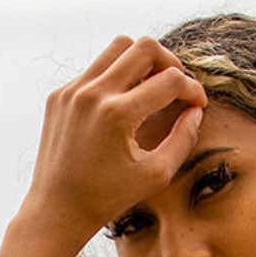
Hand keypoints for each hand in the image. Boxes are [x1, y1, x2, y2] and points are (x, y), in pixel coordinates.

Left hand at [21, 34, 207, 249]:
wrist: (57, 209)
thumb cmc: (108, 198)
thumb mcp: (155, 174)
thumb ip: (183, 139)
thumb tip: (196, 110)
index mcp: (117, 115)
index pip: (170, 80)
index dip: (192, 90)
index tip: (198, 104)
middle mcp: (92, 94)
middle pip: (144, 47)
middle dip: (170, 62)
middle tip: (177, 84)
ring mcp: (71, 91)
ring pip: (118, 47)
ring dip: (142, 61)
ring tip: (152, 87)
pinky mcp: (59, 95)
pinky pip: (95, 69)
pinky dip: (116, 78)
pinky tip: (123, 104)